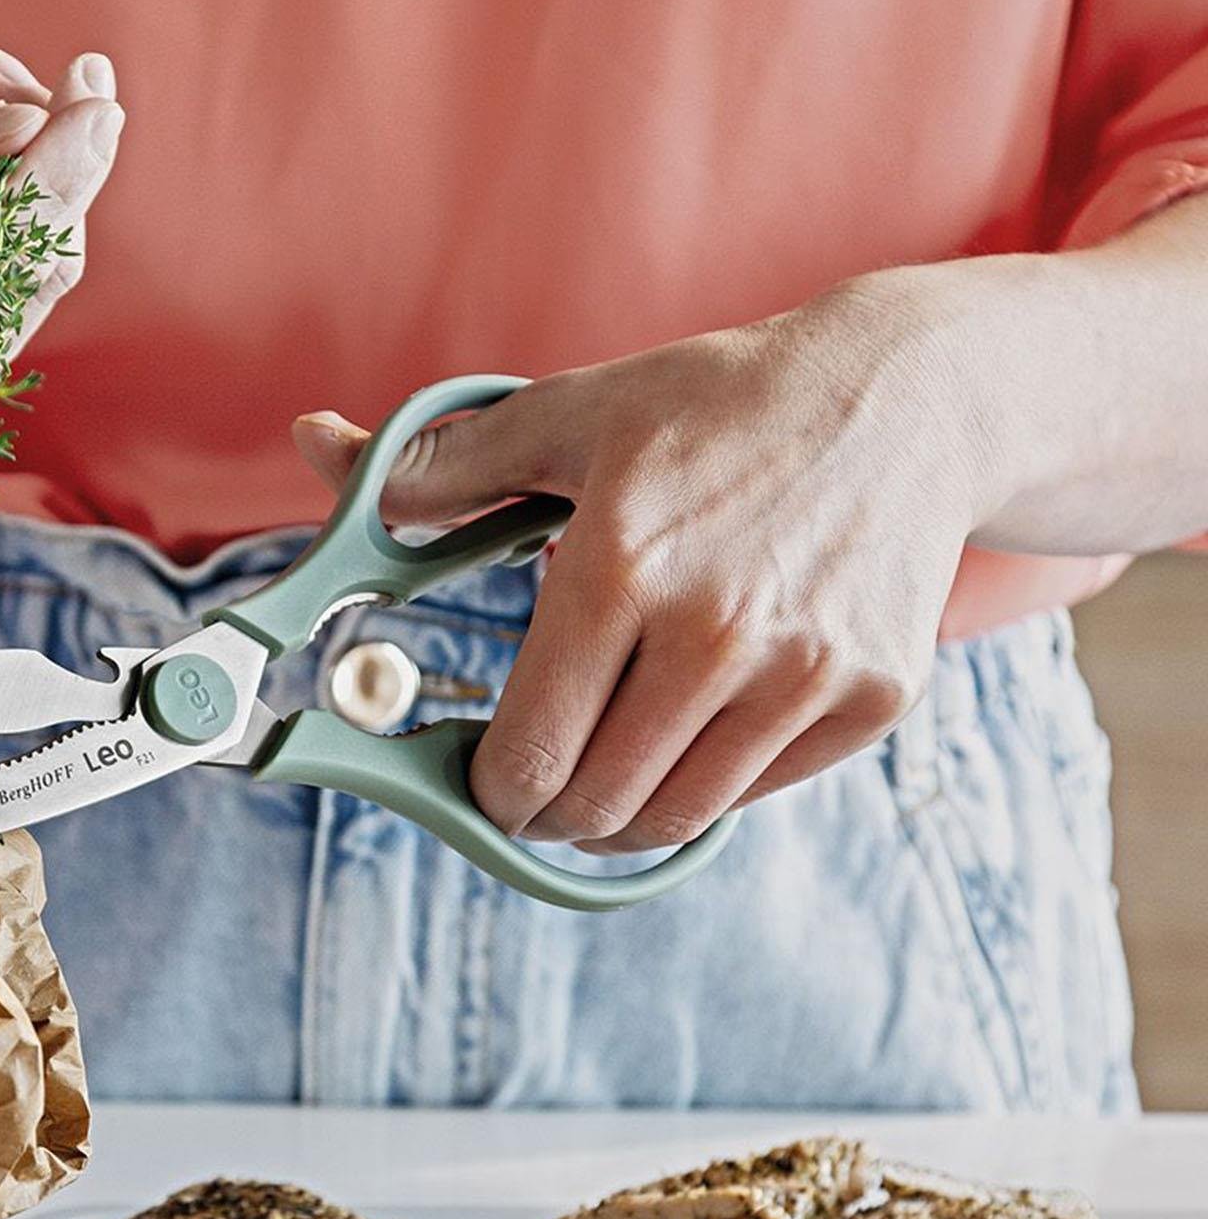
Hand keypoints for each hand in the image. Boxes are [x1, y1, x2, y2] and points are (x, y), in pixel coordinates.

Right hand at [0, 35, 123, 333]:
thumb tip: (27, 132)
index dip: (42, 176)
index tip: (95, 99)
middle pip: (14, 275)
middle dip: (67, 169)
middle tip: (84, 79)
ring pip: (31, 284)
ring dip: (57, 185)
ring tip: (13, 91)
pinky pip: (22, 289)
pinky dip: (39, 214)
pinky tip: (14, 143)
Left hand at [294, 275, 992, 849]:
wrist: (902, 401)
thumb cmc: (711, 407)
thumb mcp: (568, 415)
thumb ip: (436, 464)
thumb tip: (316, 450)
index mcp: (619, 565)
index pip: (528, 754)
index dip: (489, 789)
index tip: (485, 777)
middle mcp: (716, 629)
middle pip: (594, 807)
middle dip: (547, 812)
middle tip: (540, 783)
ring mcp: (804, 670)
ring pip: (674, 818)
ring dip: (622, 815)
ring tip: (607, 769)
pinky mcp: (872, 695)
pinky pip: (757, 793)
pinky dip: (711, 783)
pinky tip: (696, 726)